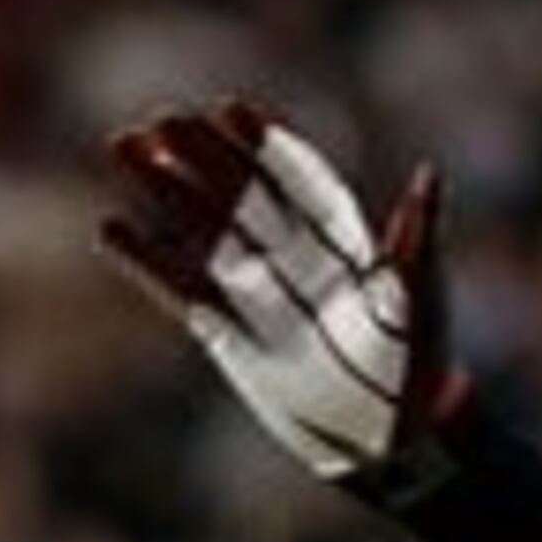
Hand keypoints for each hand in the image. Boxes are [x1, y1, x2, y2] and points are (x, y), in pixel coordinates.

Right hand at [98, 99, 456, 489]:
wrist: (393, 433)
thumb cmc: (420, 362)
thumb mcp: (424, 297)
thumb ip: (417, 241)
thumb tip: (429, 176)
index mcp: (336, 240)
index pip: (294, 181)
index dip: (265, 146)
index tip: (231, 109)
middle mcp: (290, 259)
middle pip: (237, 195)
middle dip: (199, 155)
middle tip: (157, 119)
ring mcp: (256, 293)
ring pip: (201, 231)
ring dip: (163, 189)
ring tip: (122, 145)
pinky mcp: (228, 334)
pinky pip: (181, 293)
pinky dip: (147, 264)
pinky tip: (111, 230)